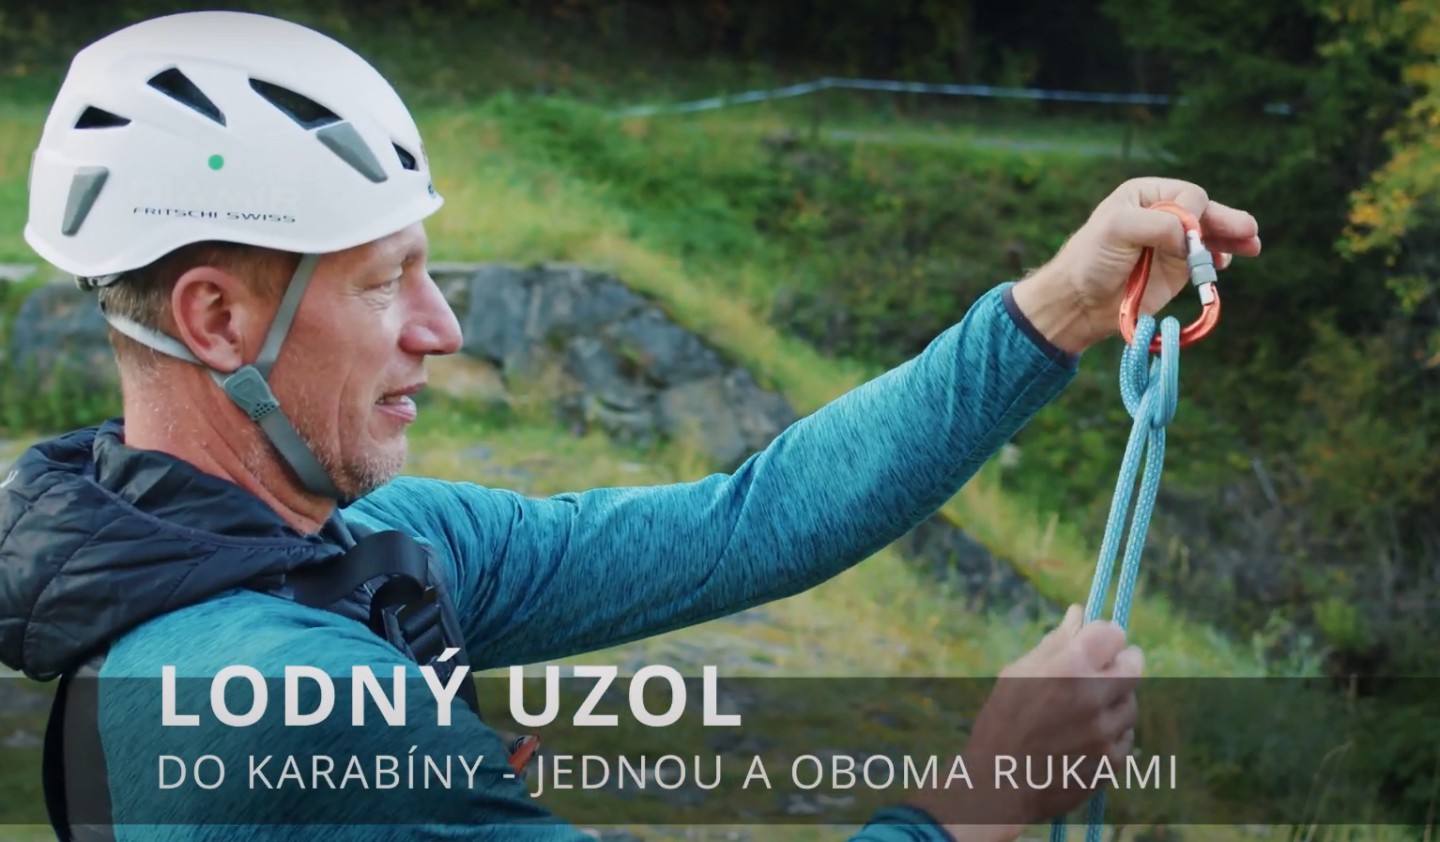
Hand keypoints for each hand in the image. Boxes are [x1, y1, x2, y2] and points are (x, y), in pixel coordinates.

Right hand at [906, 605, 1142, 835]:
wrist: (998, 784)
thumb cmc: (1002, 722)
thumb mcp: (1018, 674)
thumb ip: (1055, 643)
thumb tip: (1078, 612)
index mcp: (1069, 668)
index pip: (1113, 633)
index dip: (1105, 634)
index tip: (1096, 642)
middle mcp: (1094, 698)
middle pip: (1134, 665)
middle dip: (1120, 663)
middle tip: (1099, 672)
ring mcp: (1107, 733)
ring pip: (1131, 703)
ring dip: (1114, 701)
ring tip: (1081, 711)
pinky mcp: (1113, 763)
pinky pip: (1125, 737)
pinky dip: (1111, 733)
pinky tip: (1083, 738)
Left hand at [1012, 177, 1261, 353]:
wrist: (1080, 300)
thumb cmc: (1091, 258)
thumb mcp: (1117, 228)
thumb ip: (1157, 224)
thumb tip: (1191, 238)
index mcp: (1146, 194)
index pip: (1187, 195)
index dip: (1194, 214)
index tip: (1188, 238)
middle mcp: (1163, 214)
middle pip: (1205, 212)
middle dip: (1227, 221)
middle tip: (1249, 231)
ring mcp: (1172, 242)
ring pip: (1211, 234)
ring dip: (1232, 238)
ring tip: (1252, 245)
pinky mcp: (1177, 268)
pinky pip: (1206, 258)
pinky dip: (1219, 258)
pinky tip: (1225, 262)